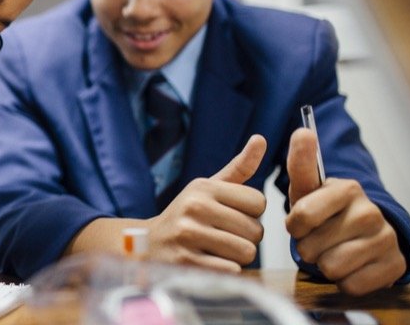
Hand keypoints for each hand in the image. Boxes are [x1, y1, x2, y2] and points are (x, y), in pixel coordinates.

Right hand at [145, 134, 267, 272]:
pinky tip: (209, 261)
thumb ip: (239, 168)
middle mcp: (195, 207)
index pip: (259, 202)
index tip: (233, 215)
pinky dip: (227, 270)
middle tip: (224, 236)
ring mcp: (188, 235)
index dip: (251, 213)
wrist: (148, 244)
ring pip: (246, 252)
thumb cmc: (187, 215)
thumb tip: (261, 139)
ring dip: (238, 256)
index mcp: (203, 187)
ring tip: (218, 249)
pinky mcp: (186, 262)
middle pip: (255, 230)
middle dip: (246, 238)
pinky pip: (231, 270)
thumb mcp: (207, 188)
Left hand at [286, 128, 405, 294]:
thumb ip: (301, 162)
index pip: (301, 216)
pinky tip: (350, 265)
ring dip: (324, 264)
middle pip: (311, 247)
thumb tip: (302, 131)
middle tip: (319, 238)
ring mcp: (386, 239)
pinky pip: (350, 285)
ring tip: (332, 250)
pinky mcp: (394, 266)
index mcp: (348, 188)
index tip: (301, 222)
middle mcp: (371, 212)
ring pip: (330, 268)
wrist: (365, 233)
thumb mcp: (308, 188)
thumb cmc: (327, 210)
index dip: (294, 226)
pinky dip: (344, 280)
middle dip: (308, 247)